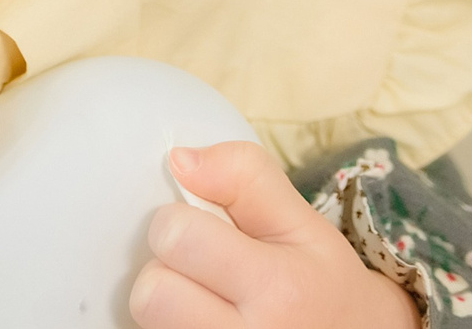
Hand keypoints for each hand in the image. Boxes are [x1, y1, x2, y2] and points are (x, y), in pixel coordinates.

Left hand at [129, 143, 420, 328]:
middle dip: (167, 272)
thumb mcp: (303, 222)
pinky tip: (202, 319)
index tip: (203, 232)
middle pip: (151, 293)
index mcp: (278, 288)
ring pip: (148, 322)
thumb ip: (245, 176)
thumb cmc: (324, 285)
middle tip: (201, 273)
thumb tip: (179, 160)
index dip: (178, 224)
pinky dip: (171, 325)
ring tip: (203, 301)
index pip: (176, 237)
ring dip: (166, 306)